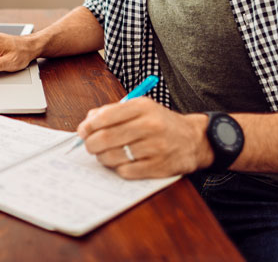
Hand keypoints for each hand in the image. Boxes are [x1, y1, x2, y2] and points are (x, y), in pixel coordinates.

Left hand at [76, 97, 213, 178]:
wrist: (193, 139)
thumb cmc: (161, 123)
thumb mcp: (141, 108)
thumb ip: (113, 112)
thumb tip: (87, 123)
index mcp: (143, 107)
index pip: (106, 116)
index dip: (89, 126)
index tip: (83, 131)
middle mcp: (150, 125)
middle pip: (107, 137)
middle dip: (91, 144)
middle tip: (89, 146)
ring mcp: (155, 147)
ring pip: (114, 156)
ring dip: (103, 157)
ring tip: (105, 154)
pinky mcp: (158, 167)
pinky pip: (126, 171)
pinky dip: (118, 168)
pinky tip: (122, 162)